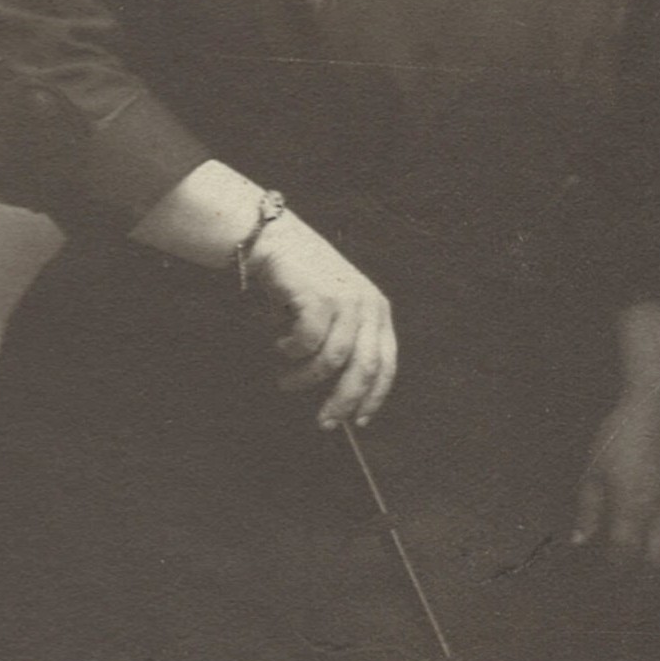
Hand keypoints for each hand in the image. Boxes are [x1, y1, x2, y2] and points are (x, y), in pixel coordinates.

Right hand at [248, 215, 397, 428]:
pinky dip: (291, 351)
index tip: (359, 421)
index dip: (373, 396)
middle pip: (364, 368)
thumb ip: (341, 343)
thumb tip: (338, 397)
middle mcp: (369, 305)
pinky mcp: (321, 297)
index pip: (385, 363)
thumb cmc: (300, 282)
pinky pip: (307, 343)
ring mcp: (347, 299)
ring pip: (332, 360)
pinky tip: (280, 344)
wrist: (274, 238)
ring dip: (305, 378)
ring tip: (285, 382)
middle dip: (343, 401)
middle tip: (324, 422)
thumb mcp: (332, 311)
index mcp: (377, 311)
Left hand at [573, 382, 659, 569]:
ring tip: (634, 571)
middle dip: (637, 574)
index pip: (623, 552)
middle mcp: (653, 510)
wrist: (649, 409)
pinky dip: (655, 539)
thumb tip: (580, 541)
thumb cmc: (615, 439)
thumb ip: (588, 510)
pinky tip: (642, 539)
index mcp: (631, 507)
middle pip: (650, 556)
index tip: (600, 586)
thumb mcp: (593, 473)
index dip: (613, 572)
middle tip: (624, 588)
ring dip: (649, 558)